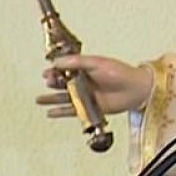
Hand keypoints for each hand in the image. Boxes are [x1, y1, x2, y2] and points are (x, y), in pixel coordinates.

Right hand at [36, 55, 153, 116]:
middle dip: (53, 82)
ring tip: (39, 100)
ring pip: (64, 98)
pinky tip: (50, 113)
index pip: (65, 69)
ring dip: (51, 99)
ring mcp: (86, 96)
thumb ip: (77, 62)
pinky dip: (61, 112)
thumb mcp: (97, 63)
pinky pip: (72, 111)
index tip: (47, 72)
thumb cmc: (119, 72)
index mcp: (85, 69)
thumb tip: (57, 61)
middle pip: (63, 83)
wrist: (136, 89)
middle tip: (47, 81)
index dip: (55, 70)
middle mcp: (84, 82)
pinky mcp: (90, 108)